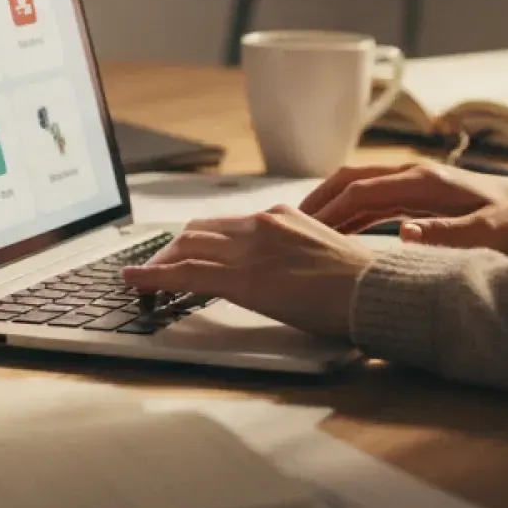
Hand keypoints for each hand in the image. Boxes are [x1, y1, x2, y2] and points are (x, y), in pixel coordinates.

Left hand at [121, 206, 375, 338]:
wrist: (372, 291)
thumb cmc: (359, 282)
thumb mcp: (323, 253)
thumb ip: (294, 253)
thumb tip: (283, 270)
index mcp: (280, 216)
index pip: (225, 224)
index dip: (198, 240)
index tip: (186, 252)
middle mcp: (260, 224)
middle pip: (198, 231)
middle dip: (173, 250)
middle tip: (158, 268)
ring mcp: (248, 248)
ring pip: (185, 247)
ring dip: (159, 263)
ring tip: (141, 279)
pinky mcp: (241, 277)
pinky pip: (183, 272)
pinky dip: (152, 275)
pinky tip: (135, 282)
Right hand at [301, 161, 507, 255]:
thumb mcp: (488, 234)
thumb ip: (446, 236)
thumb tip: (403, 236)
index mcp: (424, 181)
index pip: (361, 191)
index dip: (329, 211)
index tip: (301, 233)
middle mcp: (415, 173)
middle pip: (351, 179)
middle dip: (318, 200)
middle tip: (286, 227)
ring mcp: (417, 179)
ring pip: (359, 185)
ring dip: (331, 204)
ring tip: (303, 230)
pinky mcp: (422, 190)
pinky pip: (375, 195)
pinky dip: (351, 209)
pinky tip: (339, 230)